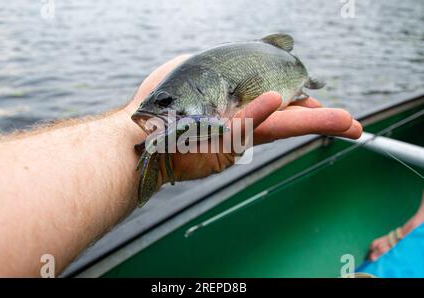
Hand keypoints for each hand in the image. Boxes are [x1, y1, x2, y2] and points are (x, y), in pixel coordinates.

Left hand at [125, 55, 362, 183]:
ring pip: (279, 124)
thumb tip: (237, 58)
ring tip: (347, 124)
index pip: (278, 99)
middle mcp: (243, 118)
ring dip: (313, 122)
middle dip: (320, 118)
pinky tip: (279, 102)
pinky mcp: (222, 140)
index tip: (315, 100)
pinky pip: (245, 123)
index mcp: (239, 101)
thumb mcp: (191, 65)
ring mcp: (236, 131)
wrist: (141, 131)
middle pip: (288, 116)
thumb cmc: (163, 99)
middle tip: (351, 124)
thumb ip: (217, 62)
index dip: (299, 101)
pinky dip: (260, 112)